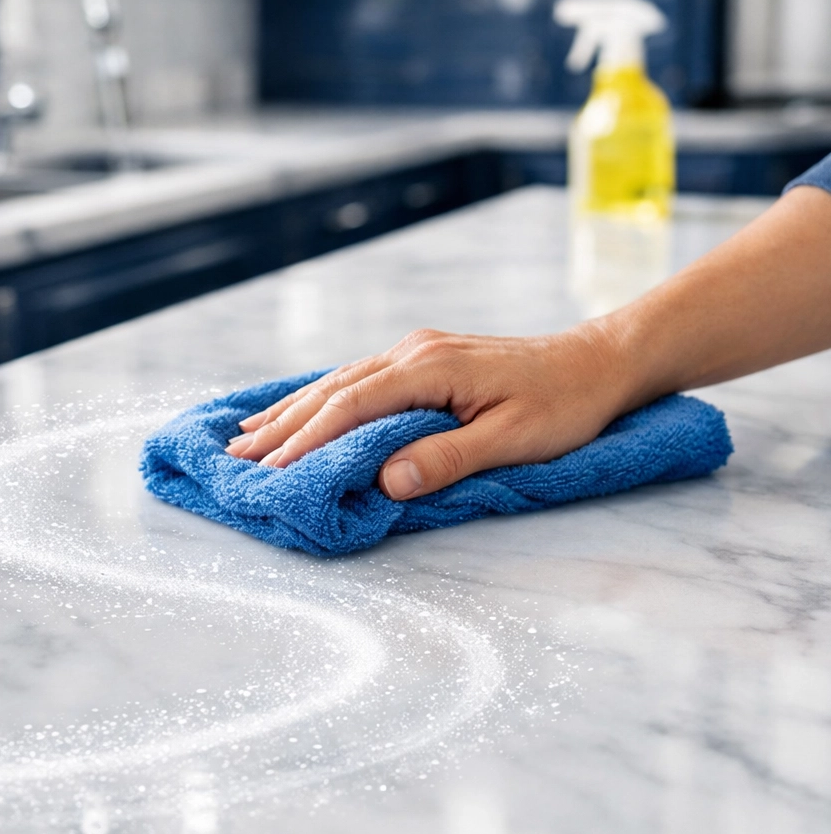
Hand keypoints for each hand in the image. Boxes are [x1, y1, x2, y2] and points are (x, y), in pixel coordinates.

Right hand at [224, 325, 631, 500]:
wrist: (595, 362)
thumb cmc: (562, 404)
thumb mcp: (513, 440)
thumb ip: (449, 458)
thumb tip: (387, 482)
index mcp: (430, 368)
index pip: (351, 406)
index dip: (306, 440)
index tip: (271, 471)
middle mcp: (413, 352)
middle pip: (333, 389)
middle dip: (284, 425)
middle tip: (237, 456)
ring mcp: (417, 352)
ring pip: (341, 380)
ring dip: (294, 409)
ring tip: (250, 434)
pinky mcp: (425, 359)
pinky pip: (360, 378)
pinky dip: (323, 397)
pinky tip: (305, 408)